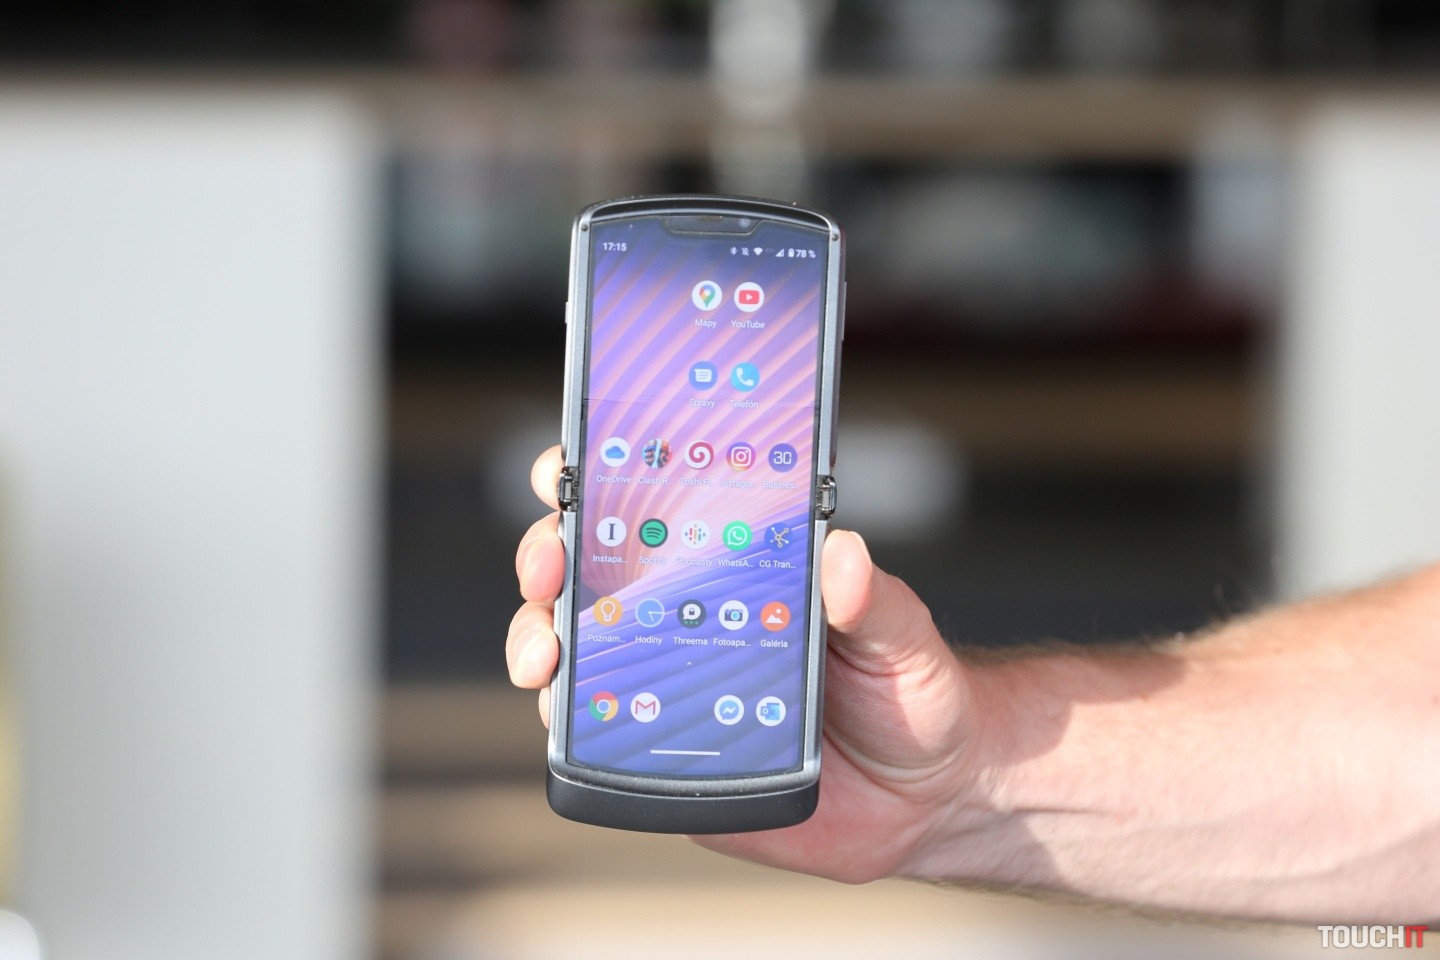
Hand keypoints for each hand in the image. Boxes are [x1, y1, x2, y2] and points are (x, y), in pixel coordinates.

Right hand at [507, 446, 982, 881]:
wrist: (924, 801)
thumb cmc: (913, 696)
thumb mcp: (904, 637)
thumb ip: (874, 600)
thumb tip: (844, 553)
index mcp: (739, 566)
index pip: (652, 505)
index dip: (592, 480)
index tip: (565, 472)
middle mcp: (688, 615)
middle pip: (587, 569)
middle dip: (545, 557)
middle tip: (549, 569)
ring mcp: (667, 682)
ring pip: (574, 647)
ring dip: (538, 639)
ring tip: (546, 655)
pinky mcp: (664, 751)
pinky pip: (597, 732)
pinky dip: (568, 721)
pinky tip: (569, 718)